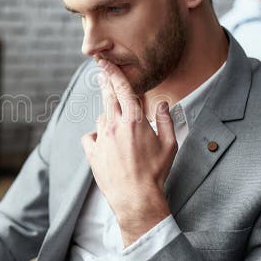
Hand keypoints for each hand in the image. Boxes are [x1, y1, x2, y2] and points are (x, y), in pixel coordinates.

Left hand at [81, 59, 176, 246]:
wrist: (135, 198)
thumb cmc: (155, 172)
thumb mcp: (169, 145)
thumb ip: (166, 120)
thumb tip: (162, 104)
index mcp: (134, 121)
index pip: (122, 89)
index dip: (113, 73)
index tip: (105, 62)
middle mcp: (115, 126)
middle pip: (108, 97)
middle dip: (104, 82)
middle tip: (101, 71)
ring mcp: (102, 139)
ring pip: (102, 118)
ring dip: (109, 117)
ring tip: (119, 127)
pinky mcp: (92, 153)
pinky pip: (91, 137)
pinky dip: (97, 136)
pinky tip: (104, 142)